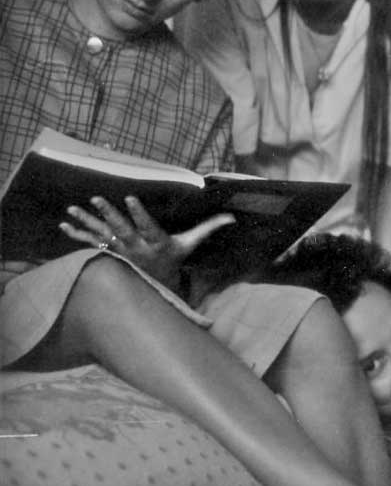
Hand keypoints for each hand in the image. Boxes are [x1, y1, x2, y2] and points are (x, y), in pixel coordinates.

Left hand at [59, 195, 234, 288]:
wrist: (155, 288)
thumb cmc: (174, 261)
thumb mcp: (191, 245)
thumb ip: (208, 228)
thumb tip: (231, 217)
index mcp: (156, 243)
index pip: (147, 226)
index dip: (138, 213)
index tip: (129, 198)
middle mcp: (136, 248)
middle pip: (121, 229)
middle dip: (109, 214)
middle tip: (96, 198)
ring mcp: (119, 252)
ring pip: (101, 234)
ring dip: (86, 221)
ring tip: (72, 208)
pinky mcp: (108, 253)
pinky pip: (90, 243)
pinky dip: (76, 234)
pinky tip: (63, 223)